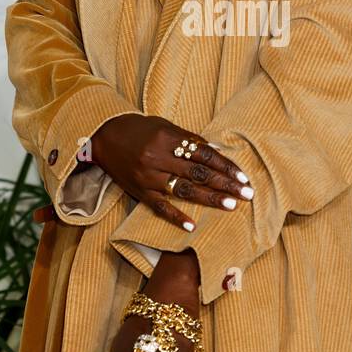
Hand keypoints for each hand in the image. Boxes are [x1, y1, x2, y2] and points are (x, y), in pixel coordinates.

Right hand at [87, 113, 252, 230]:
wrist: (104, 136)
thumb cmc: (140, 129)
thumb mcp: (165, 126)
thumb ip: (189, 139)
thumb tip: (215, 151)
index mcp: (168, 139)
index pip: (204, 154)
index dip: (225, 165)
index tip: (243, 176)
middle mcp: (159, 158)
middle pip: (198, 173)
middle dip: (225, 184)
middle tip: (247, 193)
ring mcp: (148, 177)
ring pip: (184, 190)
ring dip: (209, 199)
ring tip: (231, 205)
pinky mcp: (139, 191)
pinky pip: (159, 206)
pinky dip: (176, 216)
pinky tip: (192, 225)